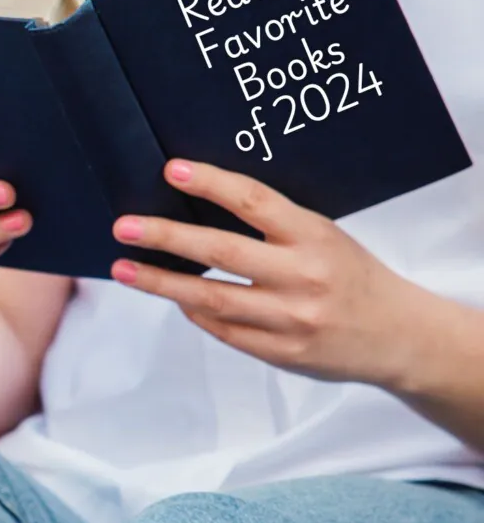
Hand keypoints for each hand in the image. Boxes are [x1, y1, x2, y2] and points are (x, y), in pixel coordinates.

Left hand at [110, 159, 421, 387]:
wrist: (398, 335)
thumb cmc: (350, 274)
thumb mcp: (322, 236)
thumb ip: (272, 227)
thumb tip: (197, 210)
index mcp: (314, 236)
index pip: (254, 201)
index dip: (211, 183)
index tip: (172, 169)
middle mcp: (302, 277)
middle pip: (219, 252)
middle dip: (164, 237)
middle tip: (123, 226)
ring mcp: (291, 319)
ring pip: (211, 299)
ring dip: (161, 282)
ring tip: (123, 268)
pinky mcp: (282, 353)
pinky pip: (224, 330)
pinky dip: (194, 313)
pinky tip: (173, 298)